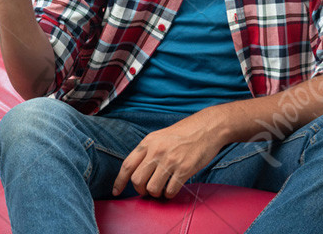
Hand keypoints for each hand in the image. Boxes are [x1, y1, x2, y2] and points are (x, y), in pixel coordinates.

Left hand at [111, 109, 226, 199]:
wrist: (206, 128)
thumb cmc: (182, 134)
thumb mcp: (159, 137)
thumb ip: (147, 152)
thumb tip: (136, 173)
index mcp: (147, 143)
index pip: (127, 165)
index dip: (119, 182)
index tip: (116, 192)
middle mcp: (156, 151)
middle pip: (137, 181)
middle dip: (141, 190)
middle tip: (148, 190)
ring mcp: (170, 160)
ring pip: (152, 189)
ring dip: (156, 194)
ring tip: (162, 189)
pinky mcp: (184, 169)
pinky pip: (170, 191)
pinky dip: (169, 194)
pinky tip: (173, 189)